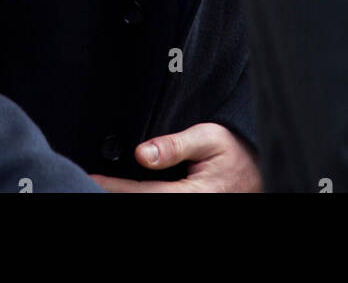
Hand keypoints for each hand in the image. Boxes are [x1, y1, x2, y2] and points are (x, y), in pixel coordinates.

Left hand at [90, 122, 261, 192]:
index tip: (91, 180)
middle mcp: (188, 208)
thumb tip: (142, 153)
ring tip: (100, 188)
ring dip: (125, 197)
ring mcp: (187, 211)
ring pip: (149, 208)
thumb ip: (175, 145)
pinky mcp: (187, 208)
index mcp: (192, 195)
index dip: (114, 189)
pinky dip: (139, 197)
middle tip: (87, 184)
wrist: (260, 170)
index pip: (143, 195)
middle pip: (142, 206)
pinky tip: (124, 191)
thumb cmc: (235, 152)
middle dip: (115, 195)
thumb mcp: (209, 137)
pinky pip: (158, 205)